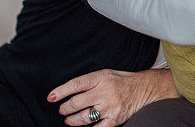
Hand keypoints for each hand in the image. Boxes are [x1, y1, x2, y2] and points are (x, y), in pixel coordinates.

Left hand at [47, 68, 178, 125]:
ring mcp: (109, 107)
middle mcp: (104, 92)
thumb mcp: (105, 74)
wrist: (143, 89)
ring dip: (72, 120)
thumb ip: (88, 82)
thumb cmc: (121, 81)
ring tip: (69, 120)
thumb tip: (68, 92)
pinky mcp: (114, 120)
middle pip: (76, 103)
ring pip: (83, 117)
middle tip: (62, 110)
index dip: (61, 91)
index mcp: (101, 78)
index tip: (51, 97)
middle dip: (65, 109)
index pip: (76, 84)